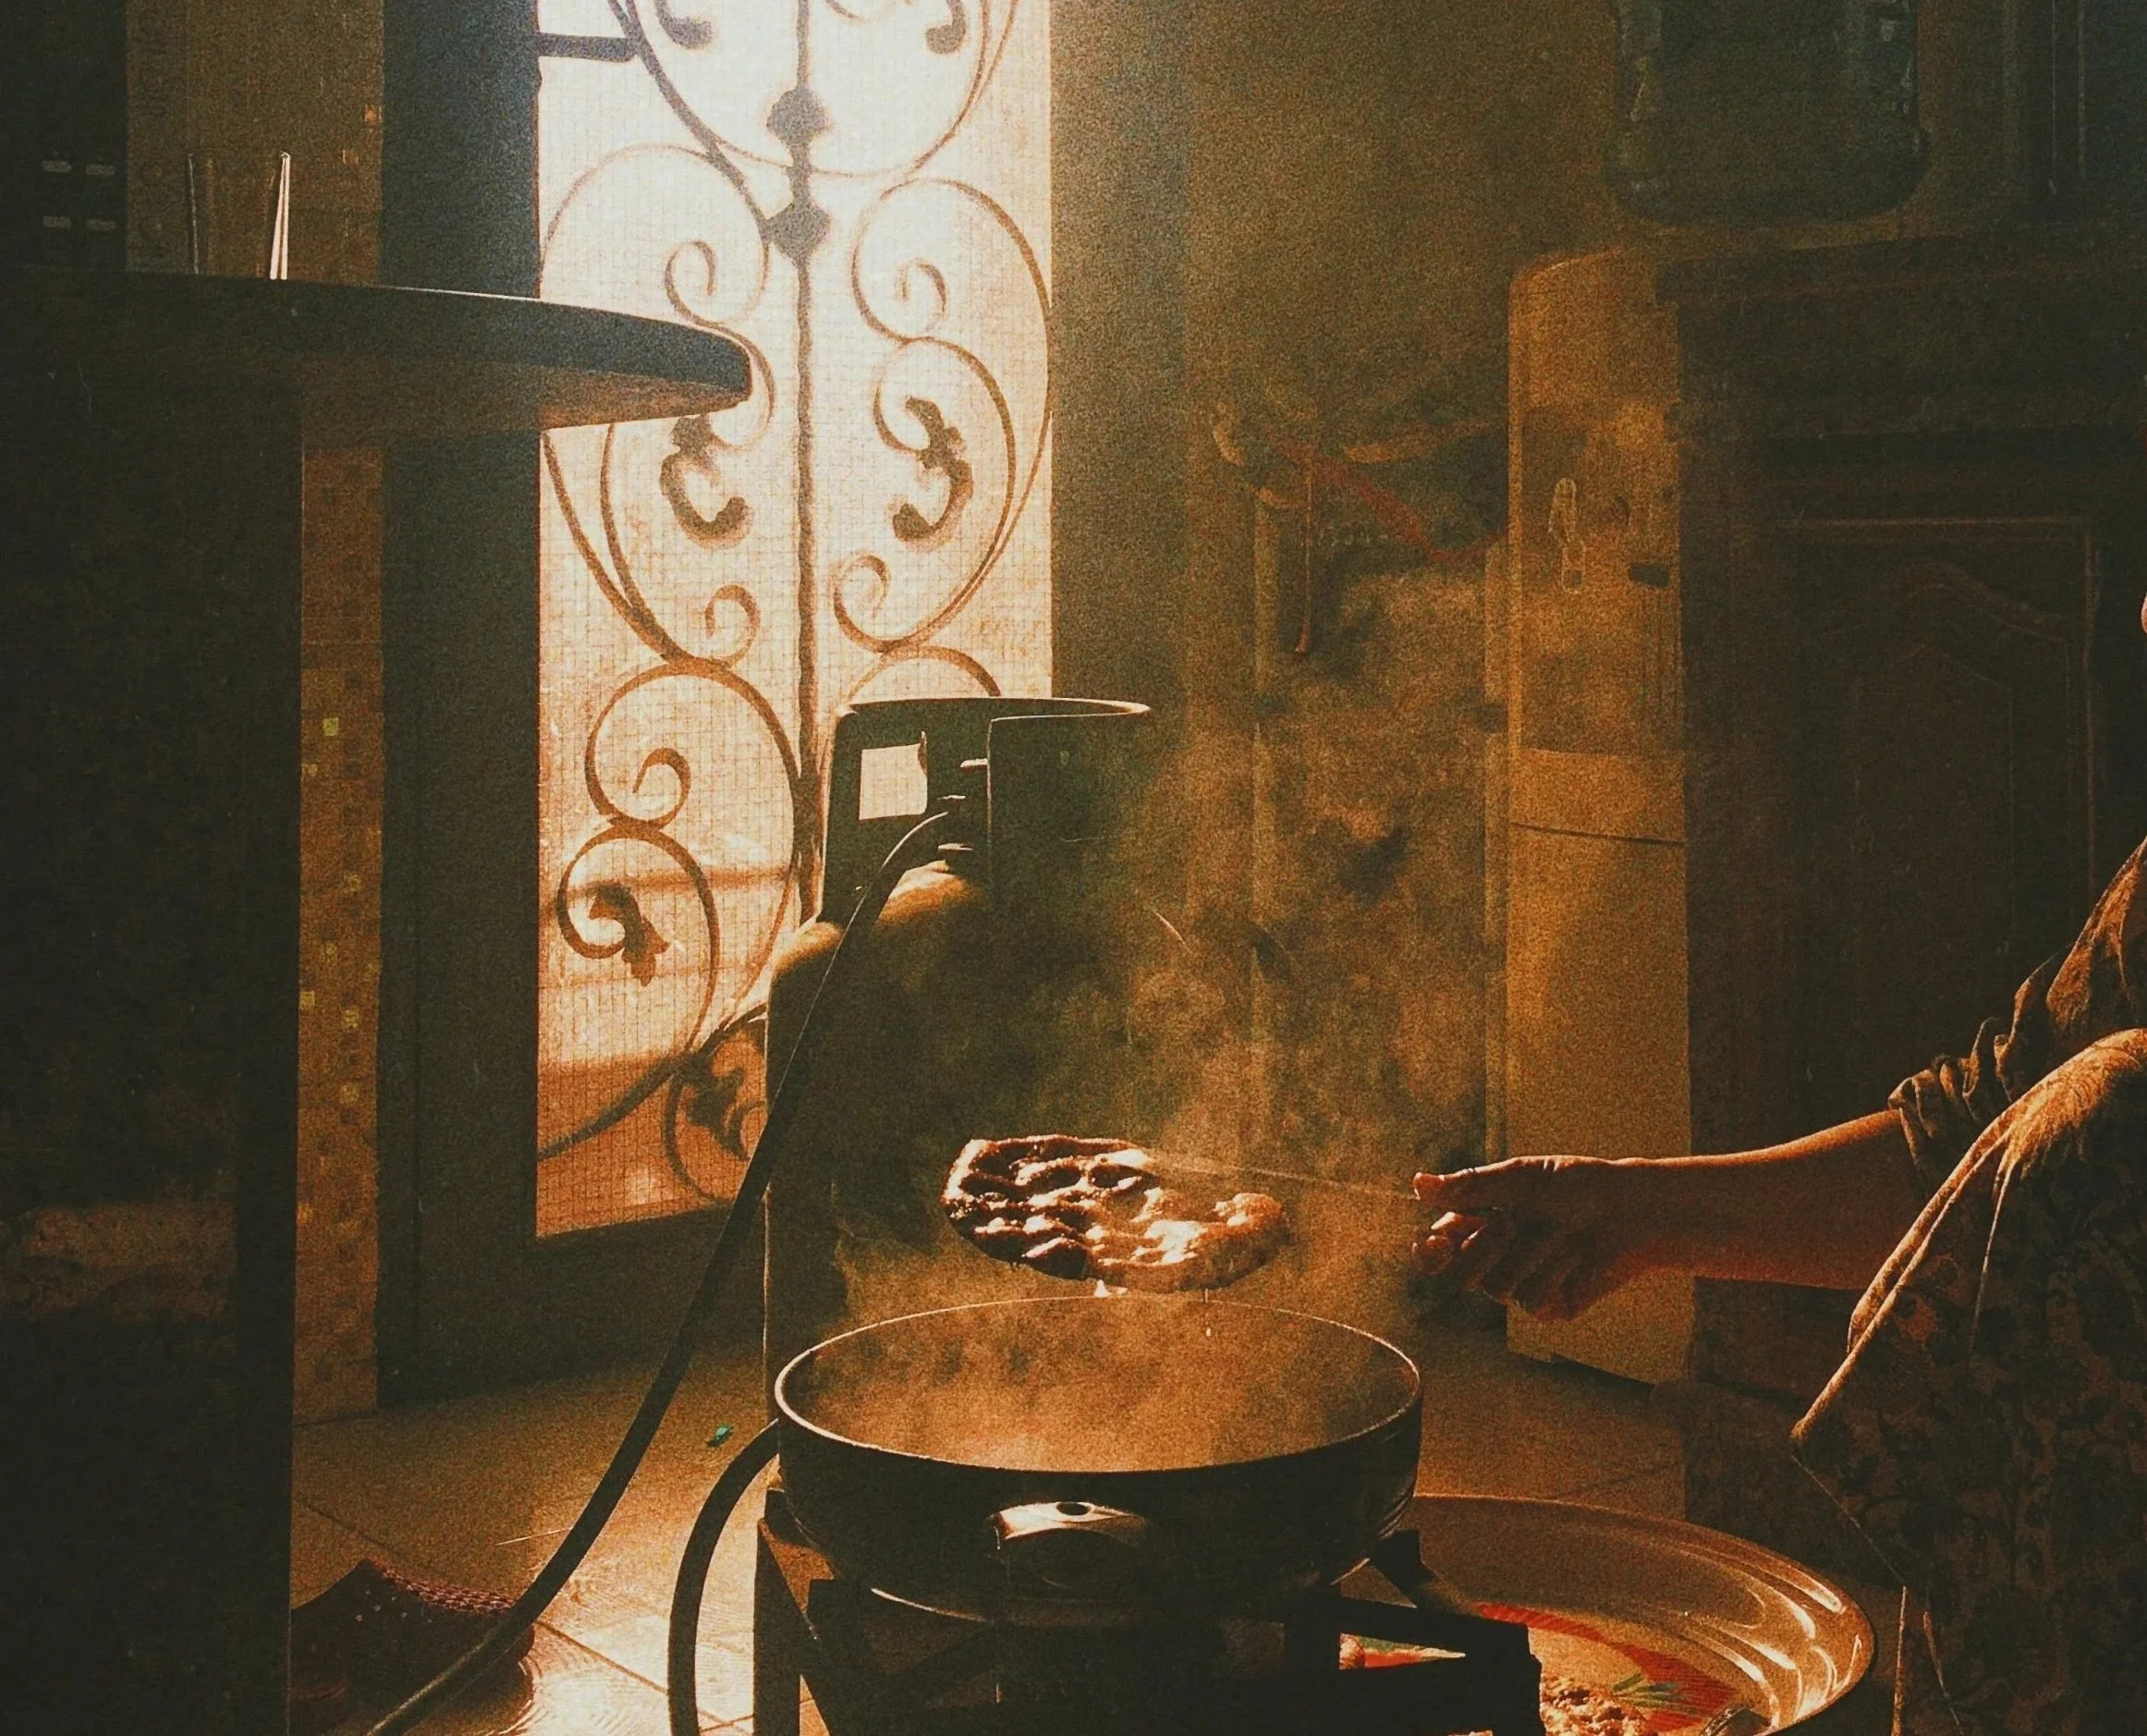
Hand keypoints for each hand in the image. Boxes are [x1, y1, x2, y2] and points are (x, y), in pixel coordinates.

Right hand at [1410, 1157, 1665, 1321]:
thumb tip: (1418, 1185)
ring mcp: (1521, 1285)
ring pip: (1497, 1287)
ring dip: (1532, 1254)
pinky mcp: (1549, 1306)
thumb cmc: (1576, 1186)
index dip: (1428, 1252)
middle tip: (1513, 1225)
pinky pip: (1532, 1299)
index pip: (1437, 1248)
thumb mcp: (1520, 1179)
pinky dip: (1555, 1271)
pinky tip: (1577, 1255)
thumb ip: (1470, 1187)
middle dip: (1485, 1247)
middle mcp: (1495, 1259)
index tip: (1433, 1242)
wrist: (1629, 1211)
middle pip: (1460, 1274)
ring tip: (1561, 1233)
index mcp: (1479, 1225)